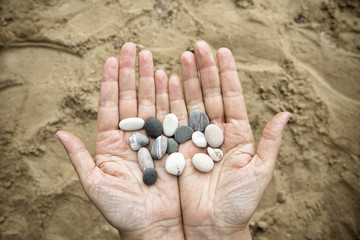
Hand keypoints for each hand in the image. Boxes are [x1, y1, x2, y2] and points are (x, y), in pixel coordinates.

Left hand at [56, 43, 183, 239]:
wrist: (152, 224)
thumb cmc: (121, 209)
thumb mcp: (94, 183)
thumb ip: (79, 157)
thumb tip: (59, 133)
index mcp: (110, 142)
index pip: (110, 105)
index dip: (111, 82)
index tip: (112, 60)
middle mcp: (131, 136)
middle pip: (131, 98)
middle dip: (132, 73)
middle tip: (133, 49)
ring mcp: (152, 138)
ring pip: (150, 103)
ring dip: (150, 81)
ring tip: (151, 59)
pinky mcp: (171, 144)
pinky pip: (170, 117)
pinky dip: (169, 98)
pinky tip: (170, 81)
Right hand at [169, 41, 289, 238]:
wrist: (213, 225)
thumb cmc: (240, 202)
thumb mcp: (260, 171)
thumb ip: (270, 141)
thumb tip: (287, 113)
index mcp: (237, 134)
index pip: (232, 96)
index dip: (227, 74)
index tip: (221, 51)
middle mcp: (216, 132)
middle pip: (209, 94)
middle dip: (204, 70)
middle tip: (197, 47)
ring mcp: (195, 138)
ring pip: (191, 102)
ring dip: (186, 80)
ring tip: (182, 58)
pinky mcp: (178, 147)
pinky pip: (174, 120)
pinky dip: (170, 101)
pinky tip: (167, 83)